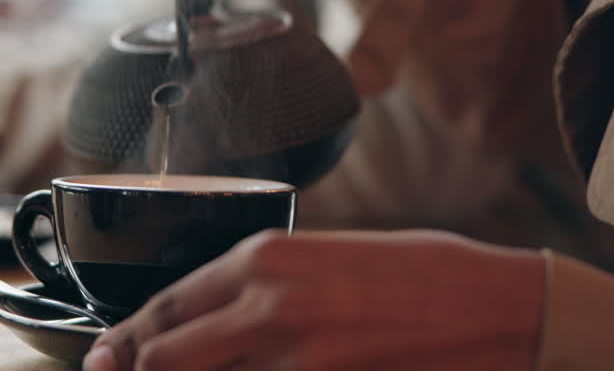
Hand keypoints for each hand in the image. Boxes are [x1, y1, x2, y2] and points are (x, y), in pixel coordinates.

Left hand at [83, 229, 544, 370]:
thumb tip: (220, 315)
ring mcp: (295, 359)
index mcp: (268, 257)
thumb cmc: (426, 273)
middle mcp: (268, 305)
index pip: (170, 304)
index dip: (130, 338)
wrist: (504, 307)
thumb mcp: (332, 255)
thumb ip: (269, 282)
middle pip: (166, 355)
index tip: (110, 356)